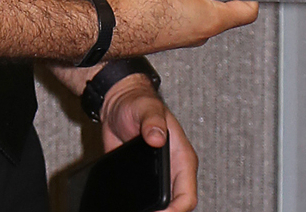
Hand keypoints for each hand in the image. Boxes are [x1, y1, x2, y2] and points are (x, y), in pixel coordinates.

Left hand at [99, 77, 198, 211]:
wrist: (118, 104)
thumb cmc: (139, 103)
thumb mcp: (146, 108)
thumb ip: (152, 121)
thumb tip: (156, 138)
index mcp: (181, 157)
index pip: (187, 195)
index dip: (176, 210)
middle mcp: (172, 170)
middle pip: (174, 205)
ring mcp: (157, 177)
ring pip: (159, 206)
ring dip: (151, 211)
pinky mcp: (141, 180)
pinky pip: (143, 200)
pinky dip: (138, 206)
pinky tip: (127, 208)